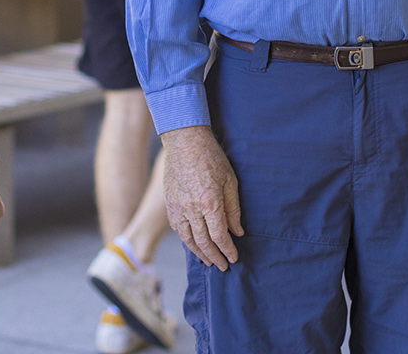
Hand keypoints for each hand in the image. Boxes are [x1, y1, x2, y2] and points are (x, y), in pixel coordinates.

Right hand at [160, 125, 243, 270]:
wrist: (185, 141)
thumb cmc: (211, 157)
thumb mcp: (230, 181)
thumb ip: (233, 208)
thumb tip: (237, 231)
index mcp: (210, 203)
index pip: (219, 236)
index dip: (227, 250)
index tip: (234, 258)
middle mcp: (192, 209)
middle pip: (203, 242)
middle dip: (215, 257)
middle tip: (223, 267)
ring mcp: (178, 206)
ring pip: (188, 238)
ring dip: (199, 252)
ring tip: (208, 261)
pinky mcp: (170, 202)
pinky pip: (177, 228)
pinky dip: (185, 240)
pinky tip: (192, 245)